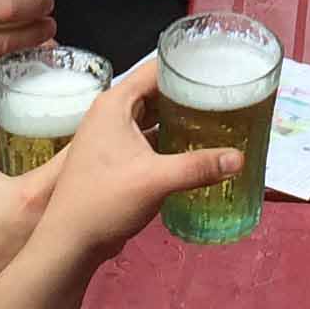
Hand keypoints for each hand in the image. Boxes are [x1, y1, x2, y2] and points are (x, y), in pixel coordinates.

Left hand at [33, 58, 241, 274]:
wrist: (69, 243)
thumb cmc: (104, 201)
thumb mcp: (155, 180)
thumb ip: (198, 166)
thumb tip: (240, 158)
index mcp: (116, 103)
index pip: (157, 68)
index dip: (188, 65)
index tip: (220, 69)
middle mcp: (112, 112)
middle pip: (157, 90)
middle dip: (189, 92)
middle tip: (226, 95)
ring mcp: (112, 135)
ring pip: (153, 115)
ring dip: (180, 117)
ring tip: (217, 117)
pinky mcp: (116, 157)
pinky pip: (149, 136)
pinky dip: (170, 137)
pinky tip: (195, 146)